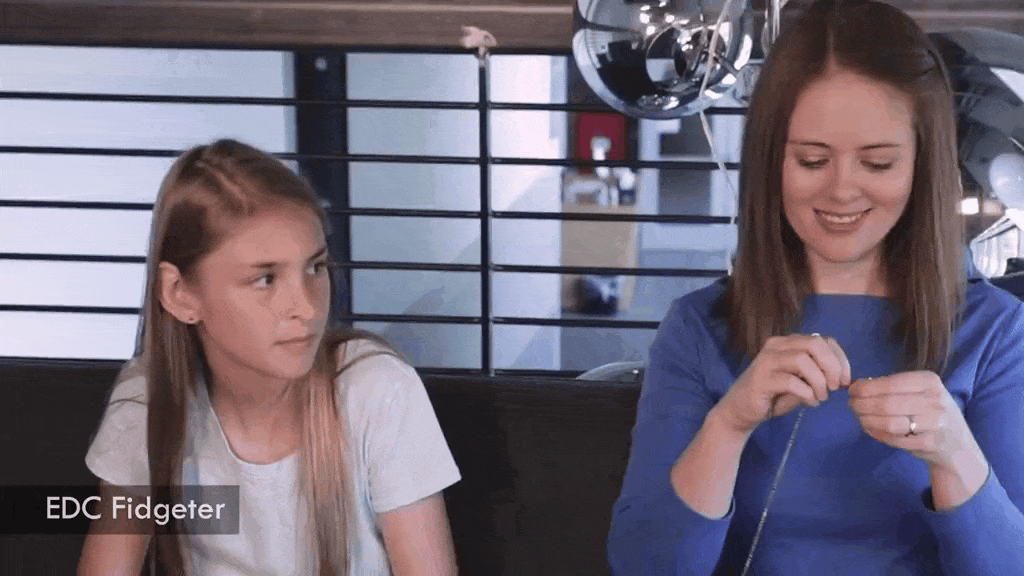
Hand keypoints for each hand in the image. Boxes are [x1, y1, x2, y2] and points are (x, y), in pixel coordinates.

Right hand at [716, 333, 851, 434]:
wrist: (740, 411)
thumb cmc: (773, 396)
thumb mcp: (800, 382)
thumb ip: (817, 374)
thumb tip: (842, 377)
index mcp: (787, 343)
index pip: (823, 340)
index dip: (840, 359)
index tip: (845, 381)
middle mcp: (776, 346)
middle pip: (814, 343)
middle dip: (831, 366)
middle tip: (835, 387)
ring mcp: (766, 361)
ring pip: (803, 360)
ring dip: (819, 381)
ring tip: (820, 397)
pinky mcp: (760, 379)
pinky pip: (791, 381)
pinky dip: (807, 393)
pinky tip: (809, 402)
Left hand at [846, 371, 981, 472]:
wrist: (957, 445)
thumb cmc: (928, 413)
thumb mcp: (918, 392)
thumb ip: (891, 387)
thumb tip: (856, 385)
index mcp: (930, 381)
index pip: (889, 383)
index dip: (865, 388)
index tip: (851, 390)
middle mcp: (935, 400)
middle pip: (886, 403)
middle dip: (862, 404)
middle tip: (852, 405)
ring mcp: (934, 423)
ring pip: (889, 423)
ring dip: (867, 420)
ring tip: (860, 418)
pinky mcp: (929, 443)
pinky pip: (894, 439)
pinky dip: (877, 434)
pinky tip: (871, 429)